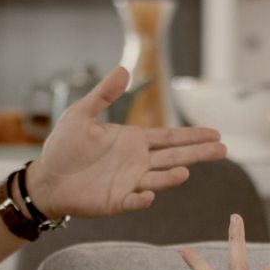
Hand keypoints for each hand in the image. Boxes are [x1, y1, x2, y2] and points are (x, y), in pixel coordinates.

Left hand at [27, 67, 225, 217]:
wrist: (46, 178)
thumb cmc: (63, 147)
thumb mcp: (81, 114)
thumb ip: (103, 95)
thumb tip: (122, 69)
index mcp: (133, 141)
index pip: (169, 137)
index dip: (192, 135)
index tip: (215, 133)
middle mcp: (137, 162)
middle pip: (174, 157)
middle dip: (198, 153)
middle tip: (223, 149)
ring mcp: (129, 182)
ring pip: (158, 179)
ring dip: (172, 177)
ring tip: (186, 172)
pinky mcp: (116, 201)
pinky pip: (132, 201)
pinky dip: (141, 199)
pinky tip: (148, 195)